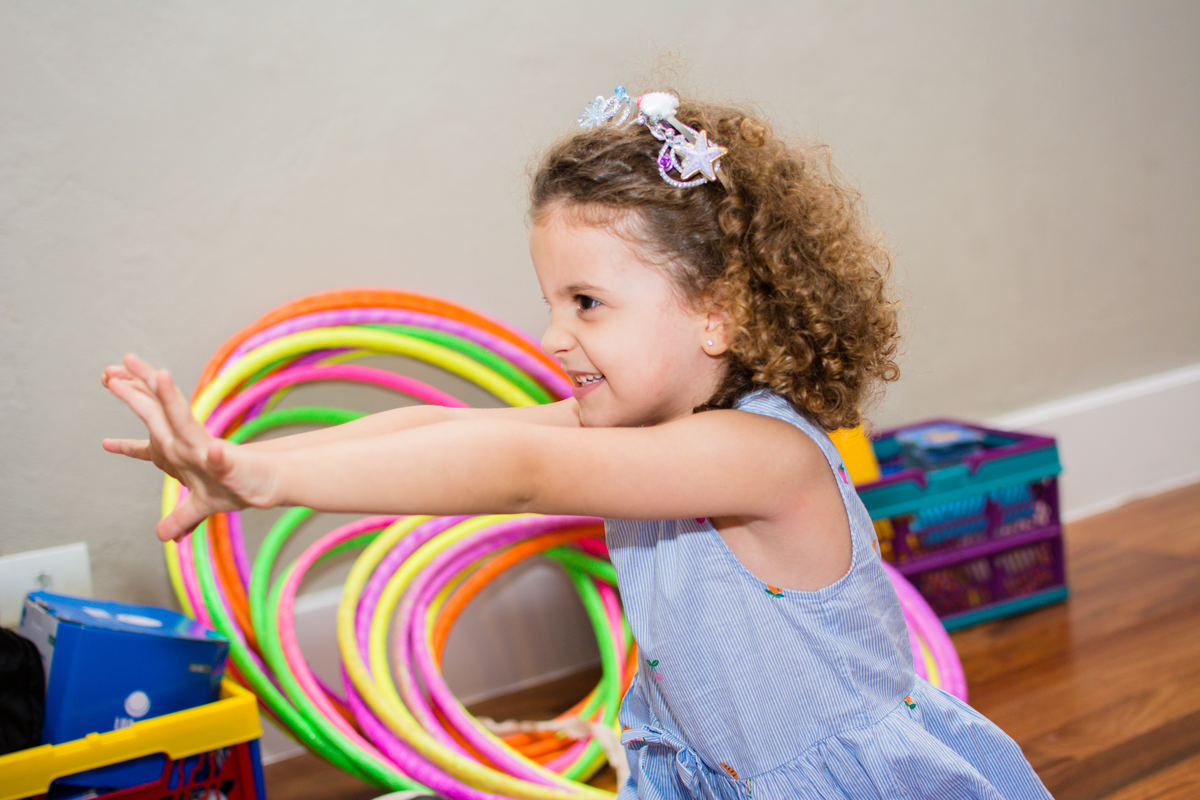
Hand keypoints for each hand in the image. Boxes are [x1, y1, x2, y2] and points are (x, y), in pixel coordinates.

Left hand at [102, 354, 279, 541]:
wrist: (269, 483)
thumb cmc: (238, 486)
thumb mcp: (203, 507)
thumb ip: (182, 518)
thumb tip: (165, 536)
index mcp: (182, 453)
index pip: (149, 446)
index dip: (127, 447)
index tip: (105, 444)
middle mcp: (192, 444)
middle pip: (158, 415)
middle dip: (135, 393)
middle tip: (109, 375)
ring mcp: (210, 450)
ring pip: (186, 423)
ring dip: (172, 401)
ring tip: (160, 377)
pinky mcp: (233, 462)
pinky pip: (222, 458)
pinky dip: (217, 456)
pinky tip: (213, 452)